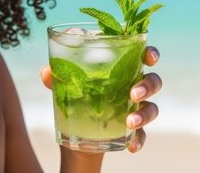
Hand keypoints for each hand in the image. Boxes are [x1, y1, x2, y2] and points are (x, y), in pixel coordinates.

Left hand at [40, 46, 162, 152]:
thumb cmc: (75, 92)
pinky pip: (143, 134)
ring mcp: (134, 108)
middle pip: (153, 80)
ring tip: (130, 122)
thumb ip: (56, 76)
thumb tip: (46, 72)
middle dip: (147, 86)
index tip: (149, 57)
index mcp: (120, 67)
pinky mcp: (131, 129)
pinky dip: (140, 139)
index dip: (150, 54)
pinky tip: (132, 146)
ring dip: (145, 114)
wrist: (75, 128)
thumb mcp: (63, 84)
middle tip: (133, 94)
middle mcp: (133, 85)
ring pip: (152, 107)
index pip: (141, 54)